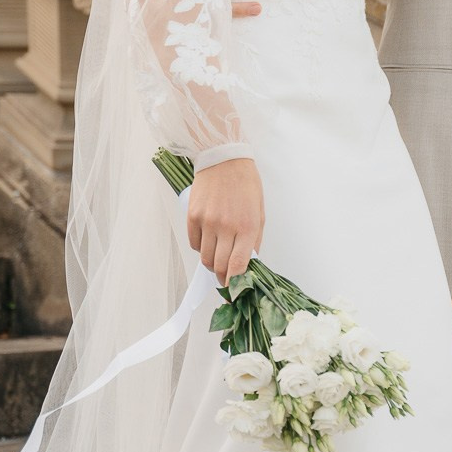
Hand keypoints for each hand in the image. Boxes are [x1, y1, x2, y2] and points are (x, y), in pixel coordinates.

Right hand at [187, 159, 263, 284]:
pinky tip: (208, 241)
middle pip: (219, 266)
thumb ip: (254, 240)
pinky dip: (201, 248)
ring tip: (217, 258)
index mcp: (247, 226)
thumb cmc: (246, 185)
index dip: (235, 284)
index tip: (234, 292)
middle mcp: (226, 226)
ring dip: (211, 263)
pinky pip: (194, 243)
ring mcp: (207, 221)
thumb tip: (249, 263)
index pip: (238, 265)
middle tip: (225, 281)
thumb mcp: (259, 212)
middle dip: (222, 278)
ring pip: (205, 258)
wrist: (224, 159)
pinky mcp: (192, 216)